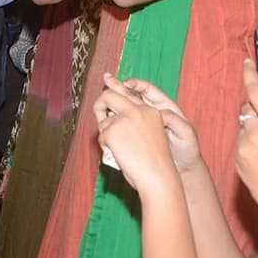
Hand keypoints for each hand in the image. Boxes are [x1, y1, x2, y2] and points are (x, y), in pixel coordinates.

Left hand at [93, 77, 183, 196]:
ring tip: (119, 148)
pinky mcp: (114, 130)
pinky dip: (106, 146)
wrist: (158, 177)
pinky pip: (101, 136)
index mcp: (150, 111)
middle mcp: (137, 110)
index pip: (129, 93)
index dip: (116, 86)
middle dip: (100, 102)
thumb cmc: (154, 163)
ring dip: (106, 134)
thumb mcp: (150, 134)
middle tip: (99, 110)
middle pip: (109, 95)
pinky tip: (118, 154)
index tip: (108, 80)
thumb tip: (111, 118)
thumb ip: (134, 122)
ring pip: (104, 121)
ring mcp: (124, 118)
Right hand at [101, 74, 200, 172]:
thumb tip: (160, 112)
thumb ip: (174, 120)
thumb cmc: (187, 148)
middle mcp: (151, 112)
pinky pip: (123, 124)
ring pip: (125, 108)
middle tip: (106, 81)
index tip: (126, 84)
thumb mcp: (185, 132)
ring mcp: (142, 122)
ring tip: (104, 103)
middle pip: (132, 95)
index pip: (147, 89)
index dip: (136, 84)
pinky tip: (107, 121)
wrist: (183, 167)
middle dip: (118, 87)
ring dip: (114, 105)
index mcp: (164, 106)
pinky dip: (115, 121)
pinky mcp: (136, 134)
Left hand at [234, 60, 257, 220]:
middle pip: (249, 110)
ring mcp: (243, 150)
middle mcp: (255, 136)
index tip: (246, 63)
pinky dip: (251, 145)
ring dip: (256, 130)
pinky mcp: (236, 163)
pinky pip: (242, 145)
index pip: (257, 94)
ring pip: (245, 128)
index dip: (250, 75)